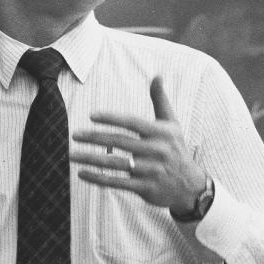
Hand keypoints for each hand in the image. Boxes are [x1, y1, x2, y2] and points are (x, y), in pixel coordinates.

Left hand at [70, 77, 206, 214]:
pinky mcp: (145, 188)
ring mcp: (150, 171)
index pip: (132, 122)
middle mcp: (156, 151)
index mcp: (161, 133)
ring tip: (72, 155)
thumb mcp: (172, 125)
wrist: (191, 186)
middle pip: (120, 142)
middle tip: (74, 134)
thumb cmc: (176, 149)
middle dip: (94, 137)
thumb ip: (161, 100)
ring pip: (115, 163)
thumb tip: (157, 75)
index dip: (112, 118)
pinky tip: (82, 174)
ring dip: (91, 159)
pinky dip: (98, 178)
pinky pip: (117, 182)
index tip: (91, 116)